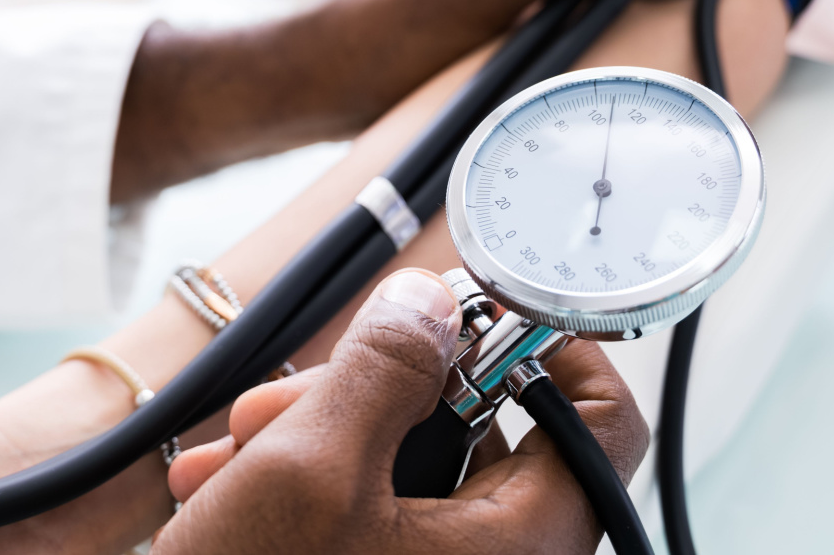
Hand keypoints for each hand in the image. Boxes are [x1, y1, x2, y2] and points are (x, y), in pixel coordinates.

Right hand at [155, 269, 647, 553]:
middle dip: (376, 390)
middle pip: (482, 430)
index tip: (479, 309)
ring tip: (238, 447)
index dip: (553, 345)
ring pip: (410, 465)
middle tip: (298, 389)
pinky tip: (231, 483)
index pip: (602, 420)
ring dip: (320, 433)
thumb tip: (430, 303)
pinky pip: (375, 510)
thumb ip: (384, 367)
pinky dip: (310, 482)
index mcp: (522, 545)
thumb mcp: (314, 467)